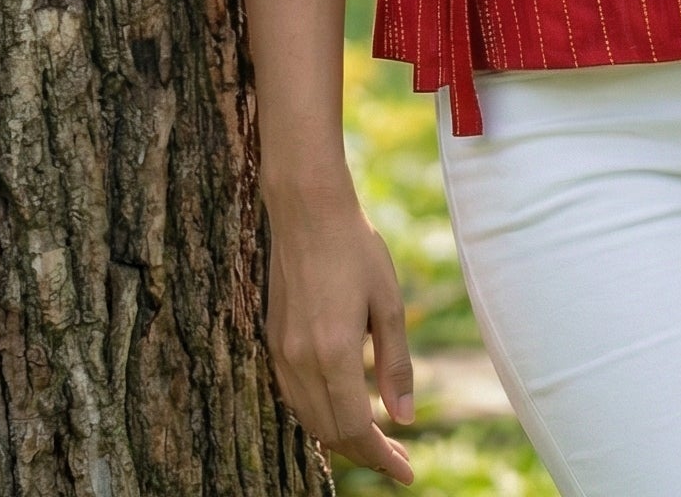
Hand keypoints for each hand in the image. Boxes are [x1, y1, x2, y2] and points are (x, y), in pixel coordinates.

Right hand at [264, 178, 418, 484]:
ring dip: (341, 438)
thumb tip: (404, 418)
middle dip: (366, 453)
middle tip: (398, 458)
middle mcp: (302, 361)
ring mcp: (282, 353)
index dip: (382, 459)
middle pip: (331, 433)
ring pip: (309, 420)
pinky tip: (342, 409)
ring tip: (376, 440)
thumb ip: (396, 364)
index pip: (356, 428)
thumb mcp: (389, 303)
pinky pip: (294, 398)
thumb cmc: (356, 248)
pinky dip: (319, 415)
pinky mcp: (273, 341)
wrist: (307, 210)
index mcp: (334, 353)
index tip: (407, 473)